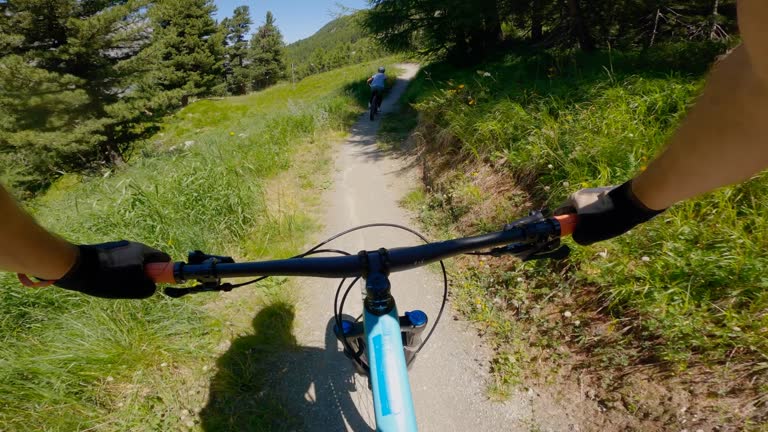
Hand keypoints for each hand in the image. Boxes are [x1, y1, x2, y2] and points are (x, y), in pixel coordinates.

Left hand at [54, 240, 170, 298]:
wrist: (76, 267)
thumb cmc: (108, 279)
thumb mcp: (133, 289)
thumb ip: (148, 288)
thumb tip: (151, 285)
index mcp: (143, 252)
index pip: (164, 259)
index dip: (164, 271)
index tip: (156, 281)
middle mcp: (133, 245)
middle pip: (148, 260)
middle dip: (145, 273)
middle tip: (135, 285)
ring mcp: (119, 245)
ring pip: (132, 261)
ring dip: (130, 272)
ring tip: (116, 283)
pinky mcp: (106, 249)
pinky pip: (119, 260)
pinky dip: (117, 269)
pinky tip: (106, 278)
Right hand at [556, 180, 664, 244]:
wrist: (634, 201)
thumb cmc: (607, 217)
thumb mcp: (587, 234)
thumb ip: (578, 237)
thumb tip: (579, 237)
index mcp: (573, 199)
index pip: (559, 213)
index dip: (562, 225)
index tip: (568, 234)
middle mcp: (583, 193)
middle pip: (574, 212)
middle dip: (578, 224)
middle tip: (586, 234)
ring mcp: (596, 192)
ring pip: (588, 210)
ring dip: (592, 220)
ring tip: (603, 228)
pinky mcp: (609, 194)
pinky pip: (600, 208)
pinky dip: (603, 215)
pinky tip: (612, 222)